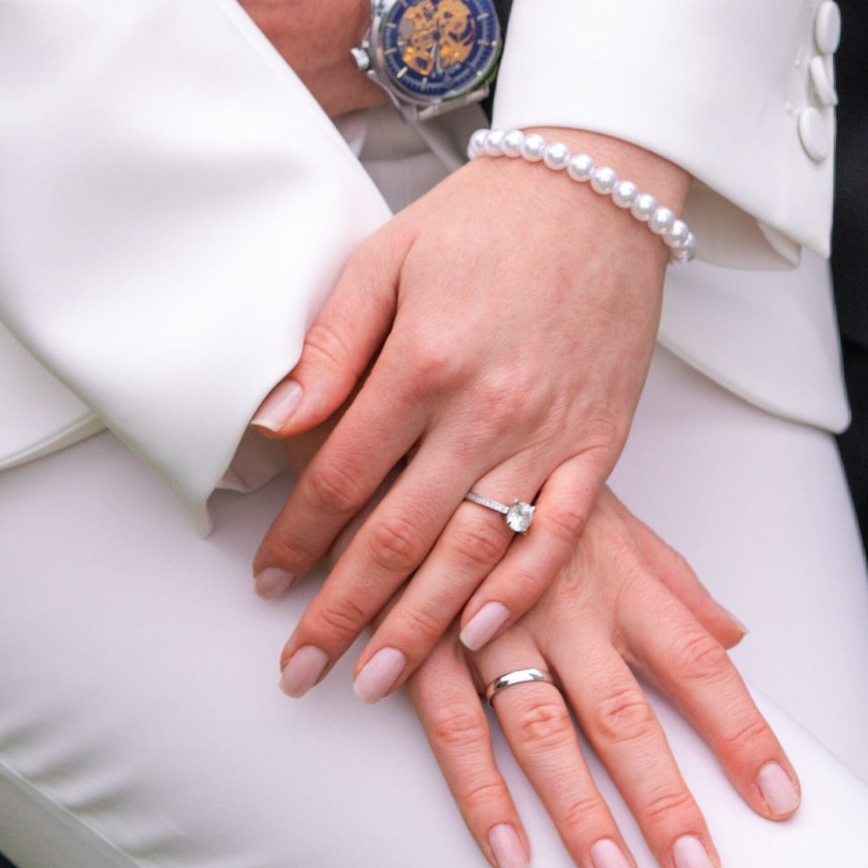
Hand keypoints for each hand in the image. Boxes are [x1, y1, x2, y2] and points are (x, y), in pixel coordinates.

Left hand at [247, 134, 685, 696]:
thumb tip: (275, 424)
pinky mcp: (601, 441)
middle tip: (303, 668)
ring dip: (421, 625)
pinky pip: (561, 532)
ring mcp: (548, 431)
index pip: (341, 476)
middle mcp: (485, 408)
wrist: (599, 187)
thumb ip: (330, 345)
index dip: (296, 539)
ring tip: (377, 680)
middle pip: (400, 535)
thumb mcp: (385, 258)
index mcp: (423, 360)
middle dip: (344, 612)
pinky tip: (483, 631)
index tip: (266, 581)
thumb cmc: (484, 219)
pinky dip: (520, 587)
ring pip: (473, 551)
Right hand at [408, 489, 800, 867]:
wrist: (407, 428)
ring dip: (581, 814)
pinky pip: (454, 727)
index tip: (779, 798)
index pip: (697, 662)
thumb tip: (735, 634)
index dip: (741, 731)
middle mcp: (564, 604)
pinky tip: (510, 855)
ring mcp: (490, 625)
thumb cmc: (517, 471)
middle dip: (666, 800)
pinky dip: (482, 794)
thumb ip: (672, 580)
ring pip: (544, 731)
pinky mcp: (422, 640)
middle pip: (626, 714)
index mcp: (618, 576)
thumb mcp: (606, 510)